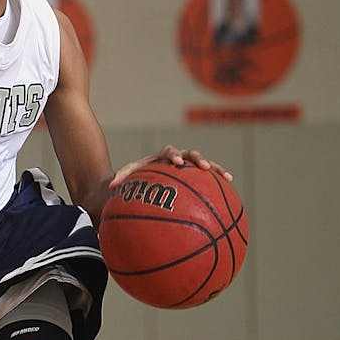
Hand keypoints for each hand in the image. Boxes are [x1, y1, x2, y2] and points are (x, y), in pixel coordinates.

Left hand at [110, 144, 232, 187]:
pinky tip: (229, 186)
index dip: (173, 155)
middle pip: (189, 154)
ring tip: (226, 177)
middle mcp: (176, 158)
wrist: (141, 179)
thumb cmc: (134, 179)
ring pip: (203, 164)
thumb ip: (121, 178)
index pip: (167, 152)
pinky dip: (218, 180)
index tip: (176, 163)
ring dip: (214, 169)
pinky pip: (208, 178)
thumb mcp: (127, 178)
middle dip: (197, 159)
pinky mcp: (194, 176)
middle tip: (204, 167)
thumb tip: (110, 186)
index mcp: (160, 157)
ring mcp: (187, 166)